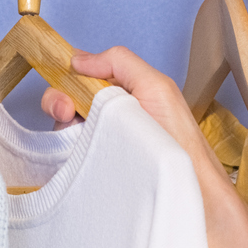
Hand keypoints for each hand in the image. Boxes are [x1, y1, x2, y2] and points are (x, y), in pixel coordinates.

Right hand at [41, 47, 215, 169]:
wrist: (190, 187)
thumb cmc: (180, 140)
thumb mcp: (156, 86)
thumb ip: (120, 62)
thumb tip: (79, 59)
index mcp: (122, 92)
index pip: (81, 76)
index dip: (66, 78)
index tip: (68, 92)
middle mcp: (108, 115)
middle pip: (66, 99)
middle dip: (57, 101)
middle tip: (67, 113)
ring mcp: (100, 141)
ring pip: (63, 126)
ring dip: (62, 128)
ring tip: (77, 138)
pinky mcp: (95, 165)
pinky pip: (67, 154)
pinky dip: (63, 152)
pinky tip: (74, 156)